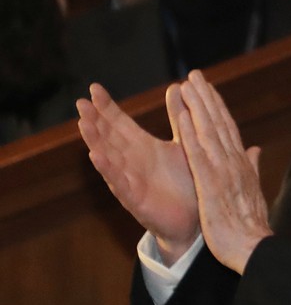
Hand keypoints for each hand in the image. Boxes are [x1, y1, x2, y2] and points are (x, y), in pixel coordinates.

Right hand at [77, 83, 198, 260]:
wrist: (196, 218)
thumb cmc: (188, 181)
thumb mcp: (184, 144)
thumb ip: (179, 118)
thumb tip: (177, 86)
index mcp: (143, 147)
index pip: (120, 123)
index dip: (107, 107)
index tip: (94, 88)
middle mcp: (132, 162)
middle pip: (109, 137)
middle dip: (95, 120)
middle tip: (81, 102)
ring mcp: (131, 180)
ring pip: (108, 158)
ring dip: (96, 141)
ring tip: (83, 124)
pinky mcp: (136, 200)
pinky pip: (120, 183)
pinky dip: (109, 169)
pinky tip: (96, 156)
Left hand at [173, 71, 271, 273]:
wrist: (254, 248)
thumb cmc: (251, 225)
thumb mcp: (253, 191)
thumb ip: (252, 167)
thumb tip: (256, 150)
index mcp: (240, 165)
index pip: (228, 130)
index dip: (217, 107)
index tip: (208, 88)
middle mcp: (233, 163)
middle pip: (219, 124)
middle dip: (207, 98)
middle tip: (196, 75)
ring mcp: (223, 172)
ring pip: (209, 134)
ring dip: (199, 109)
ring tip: (188, 86)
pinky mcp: (211, 186)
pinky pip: (199, 157)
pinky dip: (191, 137)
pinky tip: (183, 121)